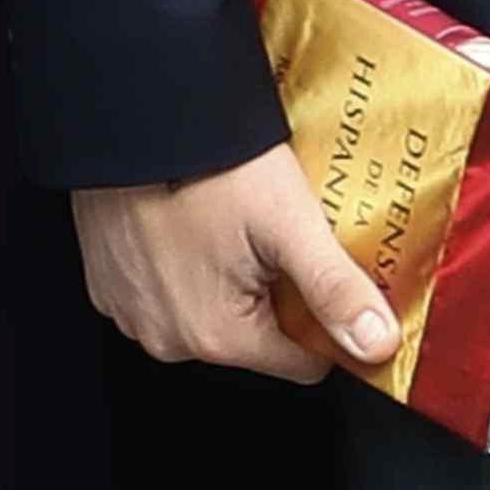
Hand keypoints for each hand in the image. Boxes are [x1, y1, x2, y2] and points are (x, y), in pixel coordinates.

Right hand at [73, 151, 403, 382]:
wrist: (138, 126)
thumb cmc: (209, 170)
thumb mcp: (292, 225)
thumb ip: (337, 290)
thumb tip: (376, 344)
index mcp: (218, 337)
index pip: (305, 363)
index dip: (332, 320)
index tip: (339, 276)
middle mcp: (169, 340)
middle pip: (261, 335)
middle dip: (284, 293)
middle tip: (291, 235)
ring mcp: (135, 316)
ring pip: (216, 312)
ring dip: (238, 279)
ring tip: (248, 224)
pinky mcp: (112, 289)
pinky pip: (172, 293)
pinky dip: (194, 267)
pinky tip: (206, 224)